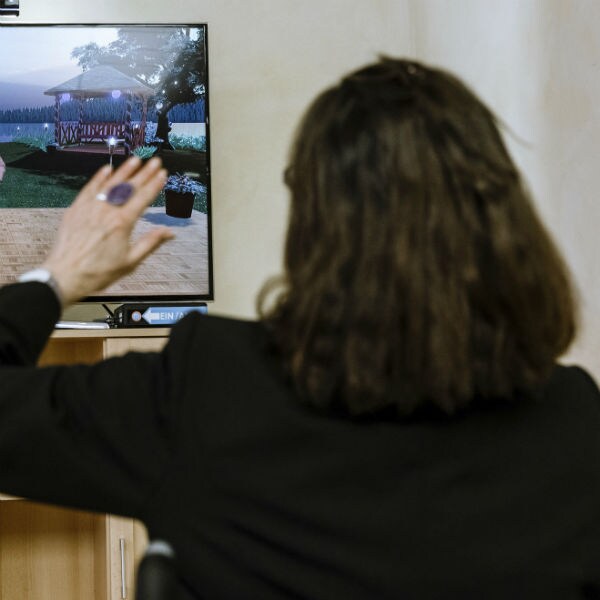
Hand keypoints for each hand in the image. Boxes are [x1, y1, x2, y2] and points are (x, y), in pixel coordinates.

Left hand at [41, 156, 173, 305]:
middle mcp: (106, 211)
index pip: (143, 198)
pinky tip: (106, 170)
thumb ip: (151, 243)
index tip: (163, 174)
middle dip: (144, 173)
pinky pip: (89, 189)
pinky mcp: (76, 210)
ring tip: (135, 159)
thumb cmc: (98, 272)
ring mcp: (90, 208)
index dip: (155, 184)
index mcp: (122, 223)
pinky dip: (99, 178)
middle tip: (154, 161)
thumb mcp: (130, 261)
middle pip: (129, 187)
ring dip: (124, 170)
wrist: (66, 275)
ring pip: (110, 184)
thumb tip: (169, 233)